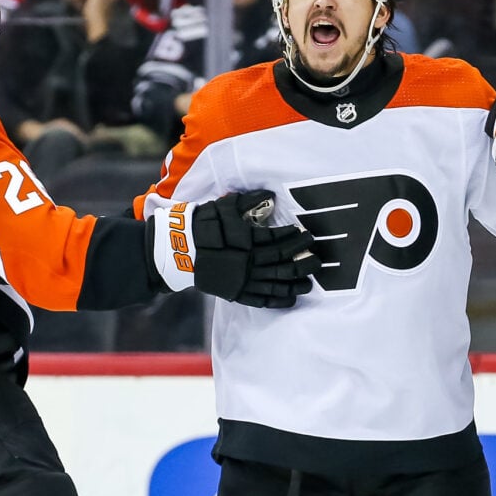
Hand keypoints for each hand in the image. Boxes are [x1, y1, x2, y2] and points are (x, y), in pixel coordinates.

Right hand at [149, 190, 320, 306]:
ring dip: (295, 282)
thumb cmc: (202, 224)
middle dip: (303, 260)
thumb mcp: (224, 206)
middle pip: (283, 263)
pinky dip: (278, 300)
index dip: (294, 237)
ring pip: (276, 283)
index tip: (306, 234)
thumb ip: (248, 201)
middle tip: (317, 258)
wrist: (178, 249)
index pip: (278, 240)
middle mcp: (249, 262)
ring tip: (310, 282)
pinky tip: (292, 299)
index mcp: (248, 241)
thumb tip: (270, 194)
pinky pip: (262, 300)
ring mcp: (243, 280)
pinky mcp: (236, 292)